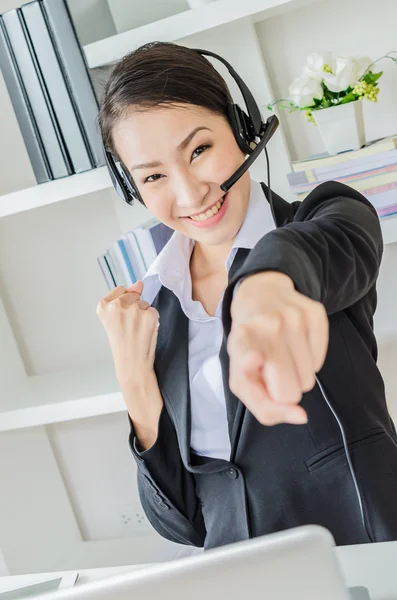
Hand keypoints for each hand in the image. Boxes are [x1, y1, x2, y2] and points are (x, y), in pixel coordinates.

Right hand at [96, 281, 159, 385]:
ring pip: (144, 303)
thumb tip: (139, 283)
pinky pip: (153, 310)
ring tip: (136, 332)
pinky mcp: (149, 315)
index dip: (123, 305)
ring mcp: (133, 310)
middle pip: (133, 295)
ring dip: (143, 315)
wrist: (131, 365)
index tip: (120, 320)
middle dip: (134, 308)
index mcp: (103, 306)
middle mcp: (116, 306)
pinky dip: (152, 320)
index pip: (120, 290)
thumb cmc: (122, 344)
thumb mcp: (114, 319)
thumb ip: (125, 297)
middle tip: (129, 328)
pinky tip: (145, 332)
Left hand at [228, 271, 328, 425]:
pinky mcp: (315, 313)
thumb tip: (301, 416)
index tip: (256, 358)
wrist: (260, 294)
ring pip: (308, 380)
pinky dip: (310, 361)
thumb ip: (264, 407)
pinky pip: (320, 362)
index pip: (248, 356)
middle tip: (273, 370)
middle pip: (289, 392)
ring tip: (283, 354)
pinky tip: (296, 344)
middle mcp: (267, 325)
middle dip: (283, 388)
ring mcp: (294, 317)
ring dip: (297, 374)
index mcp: (241, 341)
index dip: (251, 362)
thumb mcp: (242, 377)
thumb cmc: (250, 345)